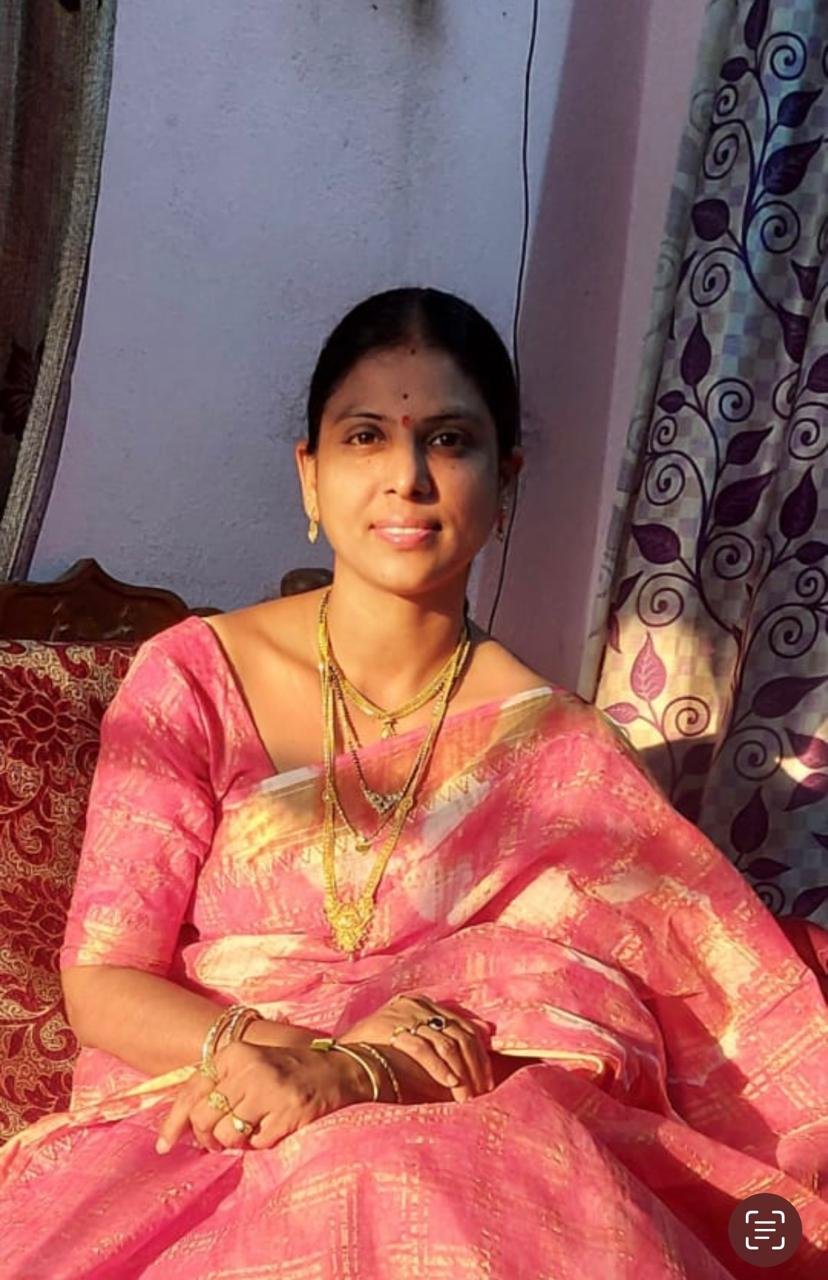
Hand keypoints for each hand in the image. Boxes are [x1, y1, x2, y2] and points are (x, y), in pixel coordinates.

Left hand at [155, 1040, 364, 1154]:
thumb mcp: (249, 1065)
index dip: (173, 1123)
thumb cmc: (286, 1071)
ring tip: (249, 1132)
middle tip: (218, 1142)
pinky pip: (256, 1144)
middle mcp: (248, 1069)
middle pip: (203, 1117)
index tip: (164, 1145)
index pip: (191, 1091)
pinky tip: (273, 1128)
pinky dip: (260, 1144)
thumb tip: (182, 1125)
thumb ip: (218, 1085)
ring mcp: (269, 1091)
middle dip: (206, 1137)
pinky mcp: (287, 1113)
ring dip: (234, 1142)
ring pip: (227, 1135)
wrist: (338, 1071)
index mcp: (235, 1054)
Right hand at [337, 991, 494, 1102]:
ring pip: (446, 1043)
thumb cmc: (381, 1060)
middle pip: (459, 1033)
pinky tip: (450, 1085)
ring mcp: (402, 1015)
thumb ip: (444, 1045)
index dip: (479, 1052)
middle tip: (482, 1091)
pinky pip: (424, 1050)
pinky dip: (440, 1069)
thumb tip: (483, 1047)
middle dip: (475, 1065)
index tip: (487, 1078)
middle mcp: (414, 1005)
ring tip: (467, 1096)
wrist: (343, 1064)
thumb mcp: (416, 1048)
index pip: (461, 1024)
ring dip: (461, 1073)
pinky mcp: (392, 1029)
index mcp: (420, 1003)